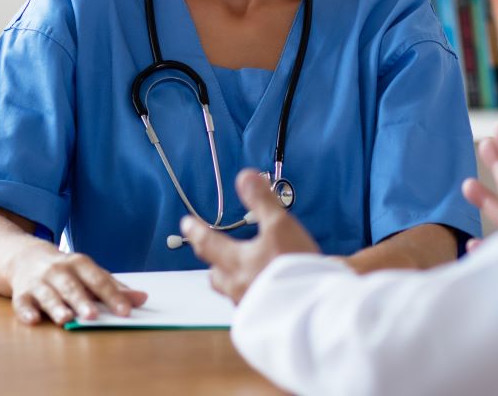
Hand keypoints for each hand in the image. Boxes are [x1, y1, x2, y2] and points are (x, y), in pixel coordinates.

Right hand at [7, 245, 147, 325]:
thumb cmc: (66, 270)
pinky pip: (22, 303)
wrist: (25, 257)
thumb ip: (114, 287)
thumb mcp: (90, 273)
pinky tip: (33, 320)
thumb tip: (142, 299)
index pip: (98, 280)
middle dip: (82, 301)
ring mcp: (39, 282)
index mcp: (80, 264)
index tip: (125, 311)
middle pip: (72, 287)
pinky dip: (26, 312)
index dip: (112, 296)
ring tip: (66, 319)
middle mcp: (59, 271)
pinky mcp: (21, 293)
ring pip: (48, 295)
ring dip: (56, 307)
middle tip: (93, 315)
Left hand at [183, 169, 320, 303]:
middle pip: (216, 274)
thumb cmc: (292, 267)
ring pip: (232, 291)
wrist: (311, 311)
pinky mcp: (264, 320)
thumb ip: (262, 201)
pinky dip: (254, 296)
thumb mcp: (280, 226)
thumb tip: (245, 177)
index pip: (208, 243)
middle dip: (215, 263)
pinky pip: (251, 306)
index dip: (196, 231)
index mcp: (236, 261)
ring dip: (235, 281)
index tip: (186, 224)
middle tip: (216, 255)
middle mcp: (237, 286)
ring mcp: (249, 306)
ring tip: (244, 274)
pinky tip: (267, 293)